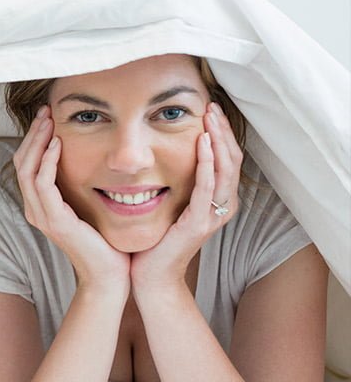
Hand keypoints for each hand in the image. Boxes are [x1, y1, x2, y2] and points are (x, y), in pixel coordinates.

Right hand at [15, 105, 128, 292]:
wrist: (109, 276)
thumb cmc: (104, 244)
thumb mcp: (89, 208)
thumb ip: (81, 187)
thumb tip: (92, 158)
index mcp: (40, 206)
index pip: (27, 164)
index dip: (35, 139)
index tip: (49, 117)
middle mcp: (34, 209)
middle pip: (22, 162)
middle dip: (33, 134)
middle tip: (46, 111)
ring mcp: (41, 216)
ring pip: (28, 169)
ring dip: (38, 141)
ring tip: (49, 121)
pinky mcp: (54, 220)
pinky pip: (43, 184)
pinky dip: (48, 161)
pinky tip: (58, 144)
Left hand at [131, 103, 241, 293]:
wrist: (149, 276)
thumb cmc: (155, 241)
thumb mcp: (169, 204)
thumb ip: (177, 183)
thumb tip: (164, 154)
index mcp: (216, 201)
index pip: (226, 160)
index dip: (221, 134)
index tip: (210, 110)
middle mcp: (221, 207)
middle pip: (231, 160)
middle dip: (223, 130)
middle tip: (212, 105)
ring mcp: (212, 215)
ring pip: (224, 169)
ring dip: (218, 140)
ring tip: (210, 117)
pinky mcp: (199, 222)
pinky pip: (206, 186)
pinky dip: (206, 162)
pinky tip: (202, 143)